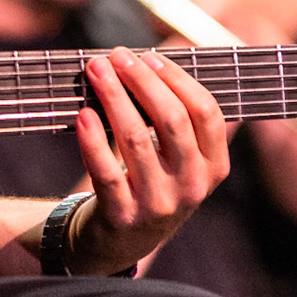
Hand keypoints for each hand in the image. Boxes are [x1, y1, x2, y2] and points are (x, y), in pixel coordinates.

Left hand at [68, 46, 229, 274]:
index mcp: (214, 168)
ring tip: (95, 70)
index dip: (178, 79)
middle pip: (172, 121)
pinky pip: (105, 172)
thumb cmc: (151, 181)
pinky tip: (82, 113)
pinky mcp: (122, 216)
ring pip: (136, 140)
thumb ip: (177, 118)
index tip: (149, 56)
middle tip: (117, 56)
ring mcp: (158, 204)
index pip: (207, 113)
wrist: (121, 240)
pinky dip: (92, 139)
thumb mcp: (179, 158)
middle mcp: (192, 187)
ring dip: (113, 97)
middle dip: (142, 81)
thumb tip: (152, 59)